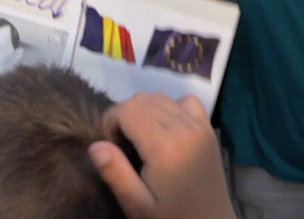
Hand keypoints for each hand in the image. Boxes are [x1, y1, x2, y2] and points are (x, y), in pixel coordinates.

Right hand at [89, 93, 235, 218]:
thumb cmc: (171, 217)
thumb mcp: (137, 204)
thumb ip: (115, 173)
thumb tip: (95, 145)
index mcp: (164, 146)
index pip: (126, 109)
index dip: (110, 123)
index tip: (112, 149)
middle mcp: (184, 128)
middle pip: (141, 99)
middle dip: (124, 116)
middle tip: (124, 147)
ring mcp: (199, 126)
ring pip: (160, 97)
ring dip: (145, 111)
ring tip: (142, 140)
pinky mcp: (208, 129)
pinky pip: (186, 101)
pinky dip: (171, 107)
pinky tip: (166, 130)